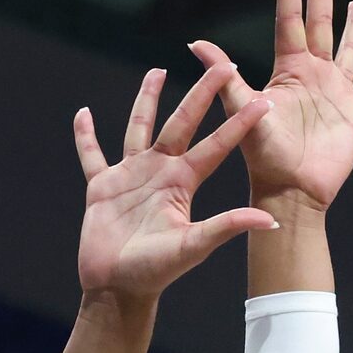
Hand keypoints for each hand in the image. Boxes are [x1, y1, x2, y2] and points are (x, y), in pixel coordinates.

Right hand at [75, 64, 275, 301]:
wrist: (118, 288)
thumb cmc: (156, 271)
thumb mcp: (195, 245)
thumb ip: (228, 227)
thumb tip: (270, 221)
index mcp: (183, 183)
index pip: (216, 145)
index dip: (237, 122)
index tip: (262, 99)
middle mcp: (160, 173)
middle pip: (181, 123)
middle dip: (200, 93)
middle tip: (221, 63)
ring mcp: (131, 177)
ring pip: (139, 128)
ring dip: (147, 100)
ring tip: (158, 71)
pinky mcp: (101, 186)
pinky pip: (92, 155)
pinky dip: (85, 136)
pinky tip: (82, 114)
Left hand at [189, 0, 352, 208]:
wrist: (290, 191)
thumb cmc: (263, 156)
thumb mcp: (242, 110)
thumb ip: (225, 77)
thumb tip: (195, 43)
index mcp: (289, 71)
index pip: (289, 21)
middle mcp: (314, 77)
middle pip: (319, 26)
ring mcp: (337, 98)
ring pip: (350, 55)